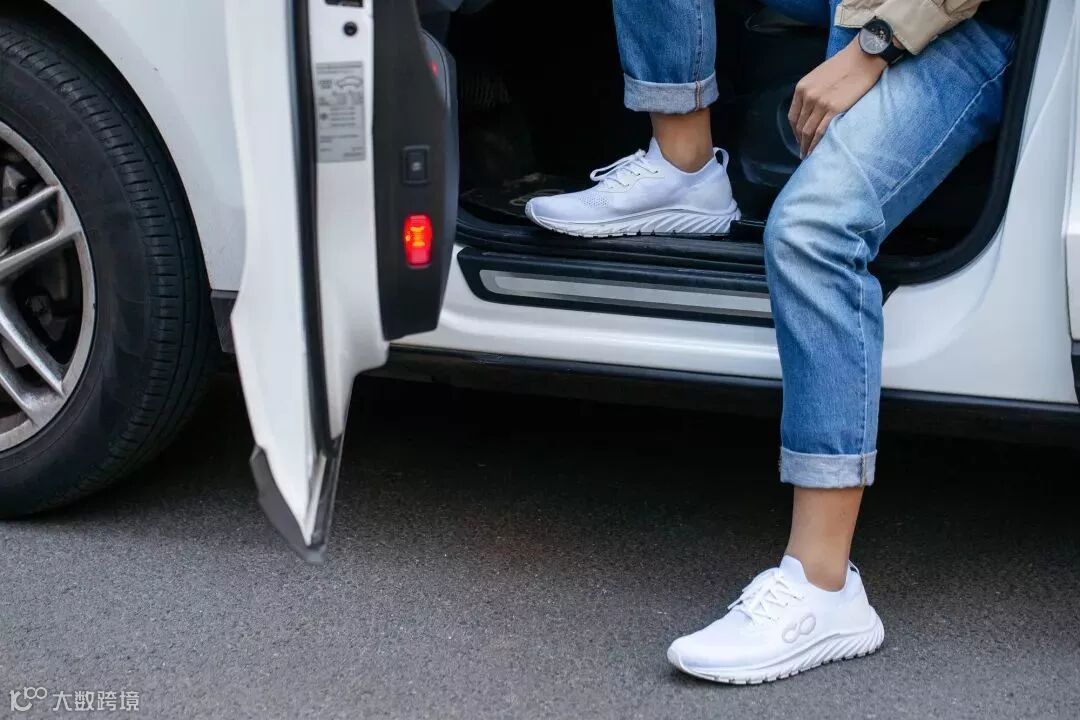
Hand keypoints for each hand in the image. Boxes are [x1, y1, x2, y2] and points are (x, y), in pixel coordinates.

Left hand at [789, 37, 887, 156]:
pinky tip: (817, 152)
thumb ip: (812, 91)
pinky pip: (820, 132)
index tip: (799, 139)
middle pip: (799, 126)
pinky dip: (816, 145)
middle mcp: (808, 96)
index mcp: (802, 88)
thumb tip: (812, 108)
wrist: (864, 56)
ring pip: (808, 132)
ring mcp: (820, 104)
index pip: (793, 116)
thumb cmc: (846, 63)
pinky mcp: (834, 109)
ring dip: (807, 146)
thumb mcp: (820, 75)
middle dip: (800, 142)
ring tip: (809, 156)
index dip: (795, 131)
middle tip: (803, 152)